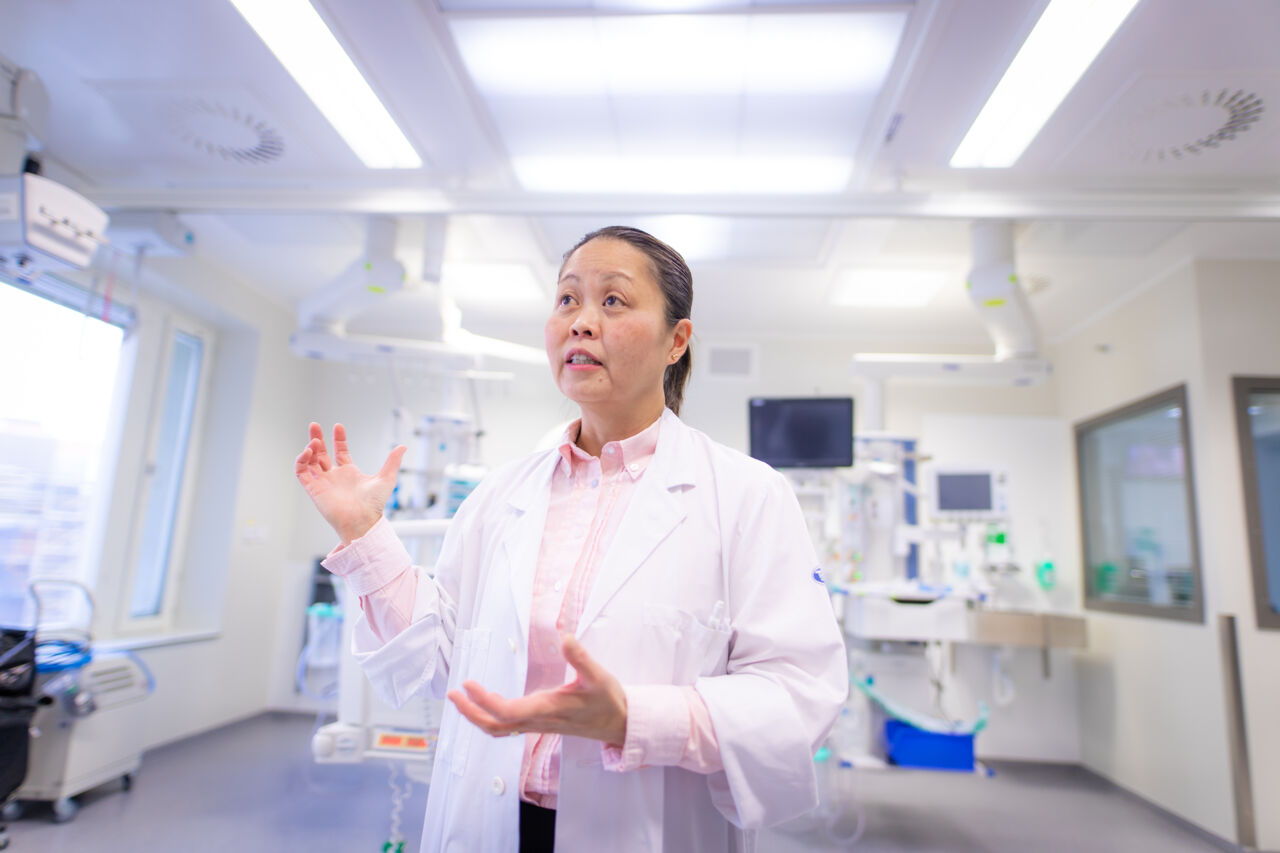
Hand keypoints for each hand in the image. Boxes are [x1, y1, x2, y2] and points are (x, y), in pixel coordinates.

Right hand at [295, 422, 405, 543]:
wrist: (362, 520)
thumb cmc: (374, 505)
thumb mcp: (386, 479)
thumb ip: (392, 461)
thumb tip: (403, 446)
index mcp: (350, 473)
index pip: (340, 451)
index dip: (338, 438)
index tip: (338, 426)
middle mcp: (335, 477)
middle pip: (321, 454)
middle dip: (317, 438)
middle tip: (314, 425)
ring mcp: (323, 482)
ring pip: (310, 461)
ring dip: (309, 449)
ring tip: (314, 441)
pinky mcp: (314, 489)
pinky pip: (301, 473)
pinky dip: (301, 461)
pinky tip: (308, 451)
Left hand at [447, 634, 627, 745]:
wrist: (618, 724)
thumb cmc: (609, 701)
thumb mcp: (599, 676)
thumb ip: (581, 658)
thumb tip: (566, 637)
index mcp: (548, 709)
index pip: (506, 711)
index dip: (483, 701)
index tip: (467, 684)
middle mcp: (538, 720)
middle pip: (495, 725)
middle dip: (470, 712)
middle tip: (451, 694)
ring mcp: (537, 725)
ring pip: (499, 728)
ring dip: (477, 716)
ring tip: (461, 698)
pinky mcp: (539, 724)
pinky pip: (508, 726)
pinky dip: (491, 717)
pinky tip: (487, 702)